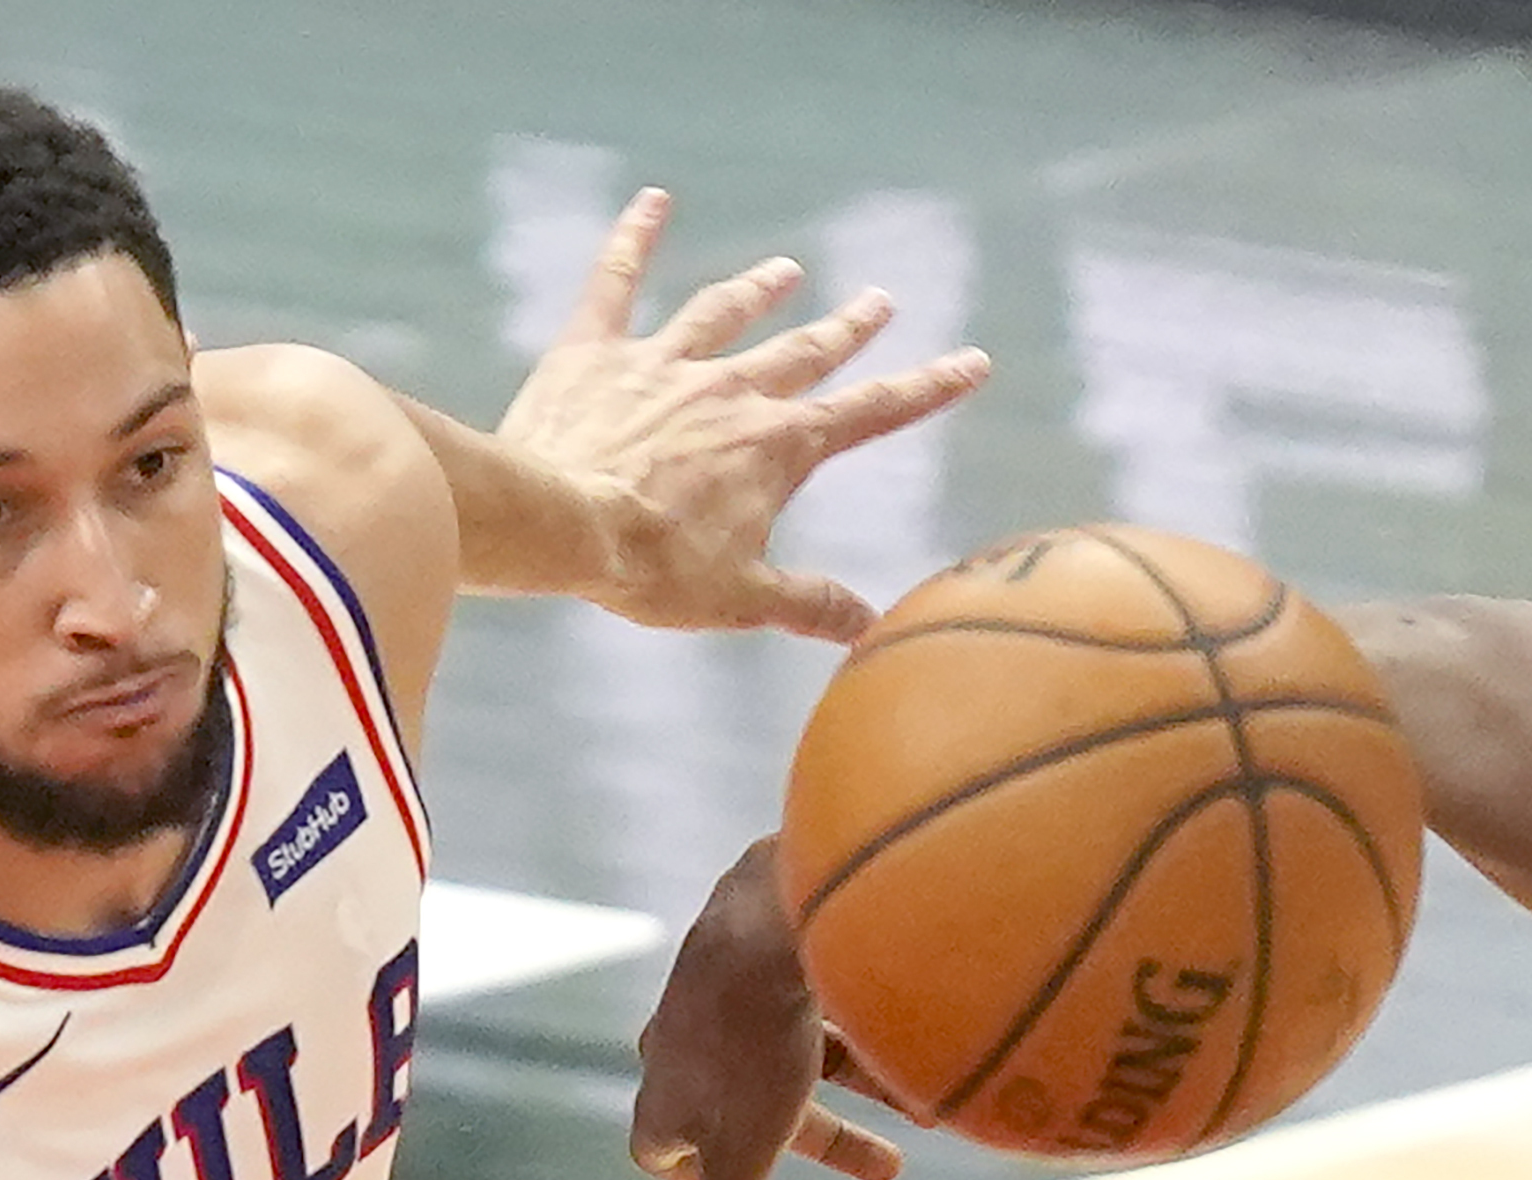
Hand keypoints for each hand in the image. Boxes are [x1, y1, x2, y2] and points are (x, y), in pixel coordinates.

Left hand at [498, 190, 991, 642]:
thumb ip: (810, 604)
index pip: (870, 413)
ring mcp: (663, 363)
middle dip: (849, 328)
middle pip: (805, 351)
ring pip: (724, 313)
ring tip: (786, 269)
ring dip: (760, 290)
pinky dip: (636, 238)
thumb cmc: (652, 568)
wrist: (561, 523)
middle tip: (880, 300)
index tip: (971, 361)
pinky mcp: (596, 351)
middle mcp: (732, 390)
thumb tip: (870, 627)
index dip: (926, 388)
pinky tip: (652, 201)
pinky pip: (619, 280)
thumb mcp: (742, 599)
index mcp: (777, 447)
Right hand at [633, 836, 909, 1179]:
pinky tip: (924, 1044)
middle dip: (823, 1140)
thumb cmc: (752, 1048)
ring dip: (861, 1086)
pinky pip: (817, 1001)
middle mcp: (682, 1037)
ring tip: (930, 1110)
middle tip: (890, 1169)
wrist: (774, 919)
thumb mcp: (745, 1158)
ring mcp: (723, 986)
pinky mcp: (765, 942)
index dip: (698, 1179)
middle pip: (747, 1108)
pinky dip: (866, 1030)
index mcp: (663, 1092)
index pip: (661, 1151)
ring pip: (796, 1052)